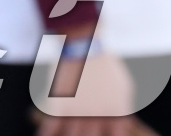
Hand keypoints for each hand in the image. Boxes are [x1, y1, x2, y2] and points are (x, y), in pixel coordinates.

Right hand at [34, 50, 151, 133]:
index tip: (101, 135)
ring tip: (65, 135)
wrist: (84, 44)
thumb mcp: (124, 86)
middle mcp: (98, 118)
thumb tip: (123, 124)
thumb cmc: (105, 63)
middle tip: (83, 134)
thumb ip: (124, 109)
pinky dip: (46, 134)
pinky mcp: (59, 103)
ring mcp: (77, 112)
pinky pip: (51, 127)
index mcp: (117, 115)